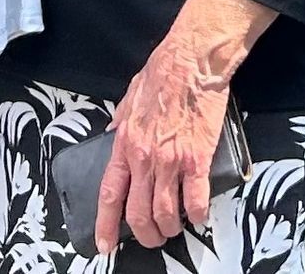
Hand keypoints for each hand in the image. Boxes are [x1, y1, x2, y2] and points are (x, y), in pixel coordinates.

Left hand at [94, 38, 230, 253]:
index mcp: (125, 142)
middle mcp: (144, 157)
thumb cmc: (164, 71)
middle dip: (145, 234)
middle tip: (153, 238)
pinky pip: (195, 199)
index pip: (109, 193)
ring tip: (175, 227)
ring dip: (170, 228)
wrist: (193, 59)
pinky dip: (196, 214)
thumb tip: (112, 131)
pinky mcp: (197, 158)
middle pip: (137, 213)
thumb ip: (120, 118)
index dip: (105, 225)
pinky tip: (199, 215)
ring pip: (164, 213)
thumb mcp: (130, 94)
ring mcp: (170, 160)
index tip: (105, 245)